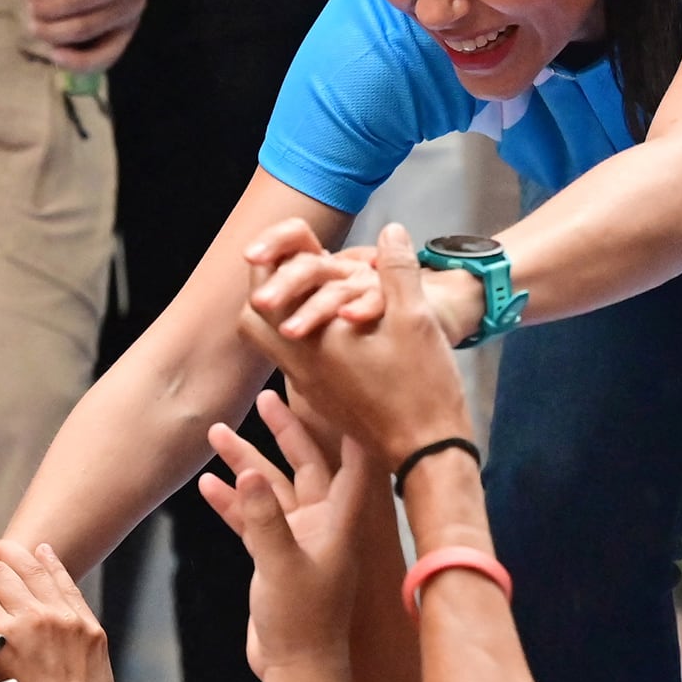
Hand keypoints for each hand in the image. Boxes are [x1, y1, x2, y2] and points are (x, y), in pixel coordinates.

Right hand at [198, 388, 364, 677]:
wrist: (297, 673)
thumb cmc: (303, 624)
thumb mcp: (279, 565)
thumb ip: (263, 519)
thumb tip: (247, 473)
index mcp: (341, 519)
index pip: (355, 459)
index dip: (348, 423)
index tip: (335, 387)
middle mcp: (324, 522)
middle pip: (308, 462)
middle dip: (285, 430)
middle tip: (263, 398)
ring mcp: (298, 538)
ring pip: (272, 488)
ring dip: (246, 464)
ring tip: (215, 433)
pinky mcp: (274, 557)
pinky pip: (252, 518)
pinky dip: (232, 501)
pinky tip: (207, 483)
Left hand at [238, 221, 476, 466]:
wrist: (428, 451)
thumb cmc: (422, 386)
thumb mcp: (416, 317)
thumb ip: (399, 269)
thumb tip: (392, 230)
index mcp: (313, 342)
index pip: (263, 295)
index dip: (270, 265)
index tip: (282, 249)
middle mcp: (299, 366)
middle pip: (254, 321)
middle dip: (268, 289)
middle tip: (294, 268)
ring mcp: (309, 387)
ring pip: (273, 343)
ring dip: (284, 314)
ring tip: (316, 293)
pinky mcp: (324, 401)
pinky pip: (294, 361)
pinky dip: (303, 336)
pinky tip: (338, 327)